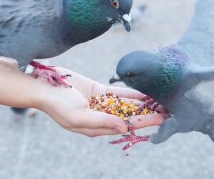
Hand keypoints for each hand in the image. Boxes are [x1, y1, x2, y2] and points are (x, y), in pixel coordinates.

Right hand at [36, 68, 168, 136]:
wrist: (44, 86)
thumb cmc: (58, 104)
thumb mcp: (79, 117)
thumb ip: (102, 122)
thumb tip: (125, 128)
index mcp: (97, 128)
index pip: (127, 127)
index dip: (145, 123)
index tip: (162, 120)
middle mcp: (102, 117)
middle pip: (130, 116)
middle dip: (149, 114)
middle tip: (168, 110)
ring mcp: (101, 104)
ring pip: (127, 105)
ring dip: (143, 104)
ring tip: (161, 102)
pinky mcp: (99, 91)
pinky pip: (120, 92)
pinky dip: (133, 92)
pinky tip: (146, 92)